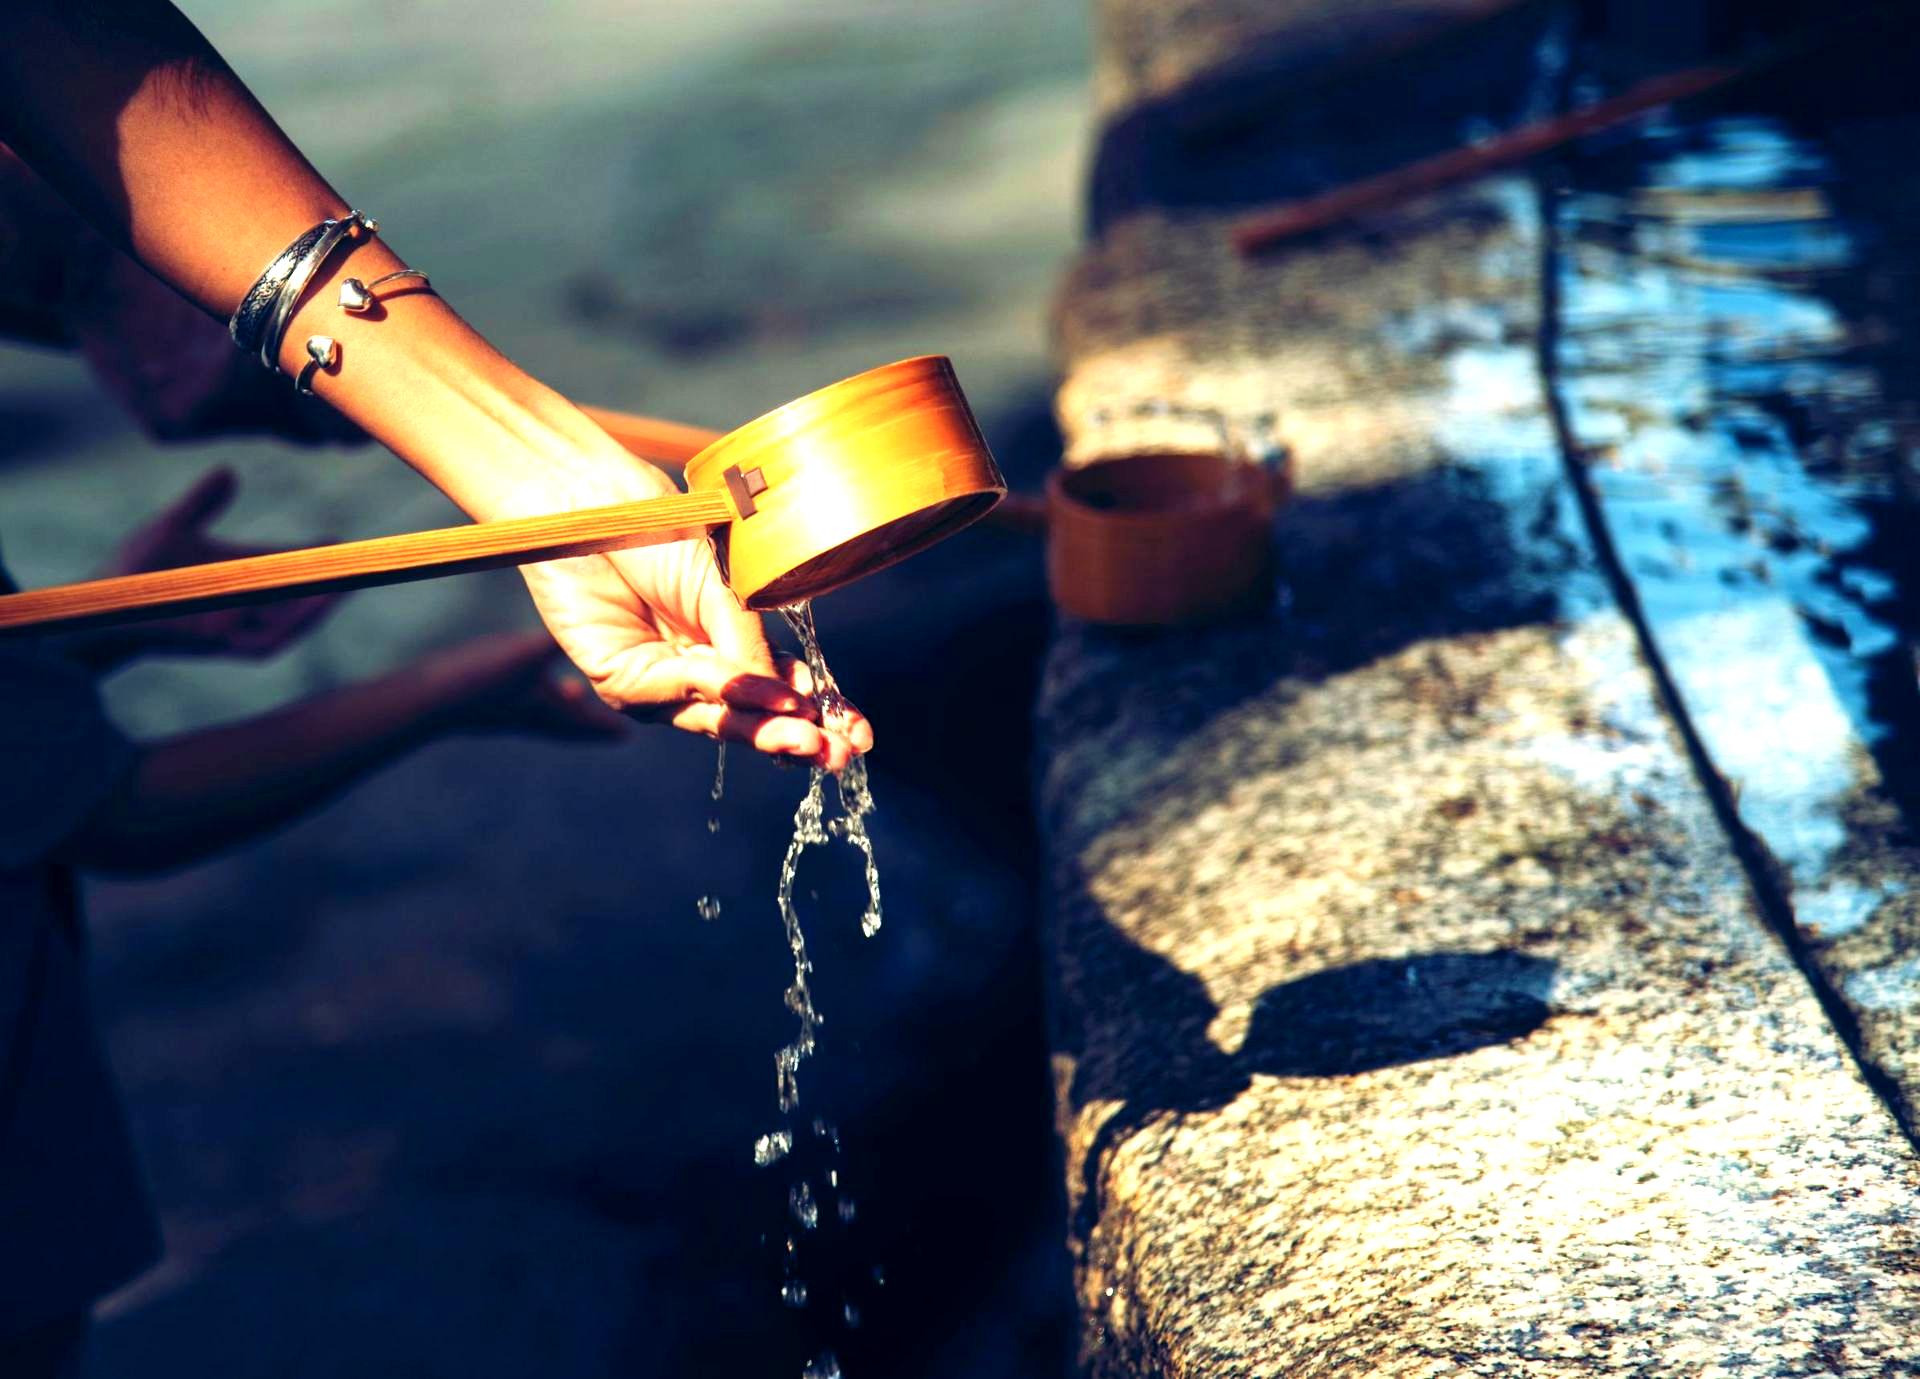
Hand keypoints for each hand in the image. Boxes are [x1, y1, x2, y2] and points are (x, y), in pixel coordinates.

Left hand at [101, 466, 342, 658]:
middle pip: (303, 596)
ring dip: (323, 605)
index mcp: (243, 576)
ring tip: (346, 585)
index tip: (339, 540)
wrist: (102, 608)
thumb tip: (229, 470)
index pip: (291, 566)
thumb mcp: (173, 527)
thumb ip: (203, 502)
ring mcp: (240, 629)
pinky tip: (312, 605)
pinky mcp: (228, 647)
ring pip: (296, 622)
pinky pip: (273, 640)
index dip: (317, 555)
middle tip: (359, 563)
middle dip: (333, 583)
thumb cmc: (134, 571)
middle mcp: (248, 605)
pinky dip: (296, 624)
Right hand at [420, 631, 630, 740]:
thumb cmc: (480, 678)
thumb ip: (558, 642)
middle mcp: (528, 718)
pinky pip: (519, 704)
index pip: (585, 724)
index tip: (626, 736)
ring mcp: (503, 714)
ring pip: (542, 715)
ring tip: (573, 693)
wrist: (425, 701)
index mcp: (547, 712)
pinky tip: (523, 682)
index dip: (605, 729)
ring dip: (561, 707)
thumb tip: (592, 622)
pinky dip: (534, 695)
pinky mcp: (481, 706)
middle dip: (588, 723)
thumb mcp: (527, 654)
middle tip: (610, 728)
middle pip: (567, 725)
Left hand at [512, 451, 872, 772]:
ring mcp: (660, 679)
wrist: (593, 503)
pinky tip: (761, 694)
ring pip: (718, 719)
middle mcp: (697, 667)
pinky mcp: (621, 681)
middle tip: (840, 754)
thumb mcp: (724, 587)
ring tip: (811, 742)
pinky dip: (722, 693)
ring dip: (768, 731)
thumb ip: (749, 646)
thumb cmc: (658, 530)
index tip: (859, 734)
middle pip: (751, 716)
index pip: (780, 688)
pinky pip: (678, 694)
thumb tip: (789, 703)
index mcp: (729, 640)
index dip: (819, 712)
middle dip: (798, 736)